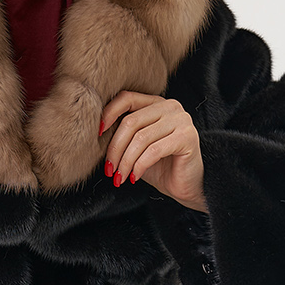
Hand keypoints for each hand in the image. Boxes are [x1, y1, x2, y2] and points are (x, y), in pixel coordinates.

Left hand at [99, 91, 207, 211]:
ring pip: (140, 138)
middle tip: (109, 169)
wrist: (186, 186)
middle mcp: (170, 106)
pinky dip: (139, 166)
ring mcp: (181, 120)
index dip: (108, 113)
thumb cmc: (160, 166)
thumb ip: (123, 134)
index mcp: (156, 103)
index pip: (127, 98)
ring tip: (120, 176)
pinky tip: (134, 177)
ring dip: (126, 161)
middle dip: (115, 148)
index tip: (97, 134)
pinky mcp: (187, 137)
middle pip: (131, 122)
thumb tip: (97, 131)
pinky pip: (154, 151)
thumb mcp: (136, 147)